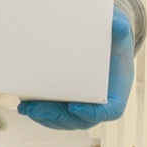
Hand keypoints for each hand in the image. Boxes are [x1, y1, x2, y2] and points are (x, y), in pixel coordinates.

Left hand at [19, 8, 133, 130]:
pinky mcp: (70, 106)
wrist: (107, 46)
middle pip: (80, 120)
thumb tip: (120, 26)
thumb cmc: (115, 43)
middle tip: (36, 109)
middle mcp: (101, 106)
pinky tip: (27, 106)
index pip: (110, 112)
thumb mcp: (119, 35)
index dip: (93, 113)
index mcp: (117, 94)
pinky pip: (57, 117)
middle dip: (57, 116)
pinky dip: (42, 114)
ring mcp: (85, 109)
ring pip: (65, 121)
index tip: (74, 107)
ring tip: (27, 109)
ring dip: (45, 118)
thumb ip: (120, 30)